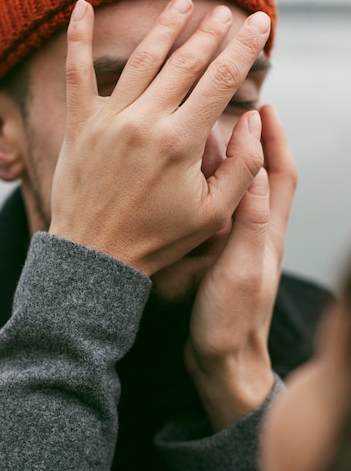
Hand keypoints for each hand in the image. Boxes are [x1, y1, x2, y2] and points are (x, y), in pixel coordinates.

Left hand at [50, 0, 269, 275]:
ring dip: (165, 27)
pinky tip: (82, 6)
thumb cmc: (158, 238)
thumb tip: (254, 119)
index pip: (221, 80)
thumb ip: (243, 166)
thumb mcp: (214, 213)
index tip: (257, 23)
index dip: (244, 48)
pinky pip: (75, 72)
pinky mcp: (79, 124)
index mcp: (181, 141)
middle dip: (210, 33)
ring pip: (142, 58)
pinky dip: (77, 38)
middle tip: (224, 12)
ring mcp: (109, 119)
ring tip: (181, 3)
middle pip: (185, 61)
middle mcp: (145, 121)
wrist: (96, 255)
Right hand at [185, 105, 297, 429]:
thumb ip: (249, 220)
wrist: (222, 361)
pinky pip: (217, 211)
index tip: (265, 109)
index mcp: (267, 231)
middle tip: (228, 115)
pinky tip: (191, 184)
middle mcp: (257, 232)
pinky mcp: (219, 256)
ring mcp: (238, 243)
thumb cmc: (232, 320)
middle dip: (248, 142)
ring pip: (234, 191)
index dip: (275, 139)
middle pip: (258, 176)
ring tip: (205, 138)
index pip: (279, 174)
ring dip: (225, 163)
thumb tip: (253, 171)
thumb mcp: (241, 267)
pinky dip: (208, 189)